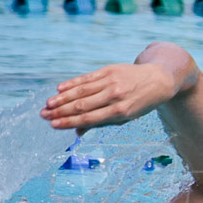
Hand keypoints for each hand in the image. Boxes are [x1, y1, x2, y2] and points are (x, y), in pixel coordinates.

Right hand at [40, 62, 177, 134]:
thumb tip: (77, 132)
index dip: (69, 121)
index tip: (53, 124)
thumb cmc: (140, 103)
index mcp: (121, 112)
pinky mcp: (109, 70)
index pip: (90, 118)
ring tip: (48, 104)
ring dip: (62, 98)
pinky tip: (60, 89)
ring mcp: (112, 82)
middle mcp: (115, 96)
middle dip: (61, 111)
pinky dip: (72, 83)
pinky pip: (87, 78)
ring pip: (81, 91)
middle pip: (82, 105)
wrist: (159, 79)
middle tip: (44, 115)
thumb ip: (102, 122)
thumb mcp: (126, 117)